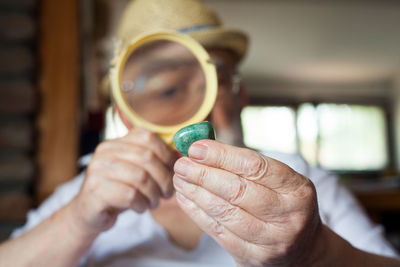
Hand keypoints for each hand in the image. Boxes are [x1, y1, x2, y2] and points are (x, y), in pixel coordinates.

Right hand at [70, 128, 177, 234]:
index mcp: (116, 142)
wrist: (88, 213)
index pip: (147, 137)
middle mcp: (104, 151)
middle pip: (147, 158)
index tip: (174, 171)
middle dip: (164, 178)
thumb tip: (181, 156)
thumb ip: (154, 161)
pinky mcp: (94, 190)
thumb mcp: (136, 171)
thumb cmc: (118, 191)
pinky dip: (141, 204)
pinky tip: (140, 207)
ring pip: (141, 177)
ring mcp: (97, 169)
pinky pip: (130, 195)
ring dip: (153, 194)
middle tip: (167, 193)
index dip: (166, 154)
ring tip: (153, 202)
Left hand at [173, 140, 320, 266]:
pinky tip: (185, 198)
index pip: (255, 166)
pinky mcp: (251, 257)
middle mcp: (288, 216)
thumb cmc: (284, 206)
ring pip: (224, 212)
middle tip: (182, 164)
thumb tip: (203, 149)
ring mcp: (270, 240)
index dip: (221, 155)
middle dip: (203, 174)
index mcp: (297, 189)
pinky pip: (217, 232)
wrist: (301, 250)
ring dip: (196, 193)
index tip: (196, 148)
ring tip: (180, 179)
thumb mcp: (281, 183)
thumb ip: (248, 166)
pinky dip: (197, 213)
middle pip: (237, 190)